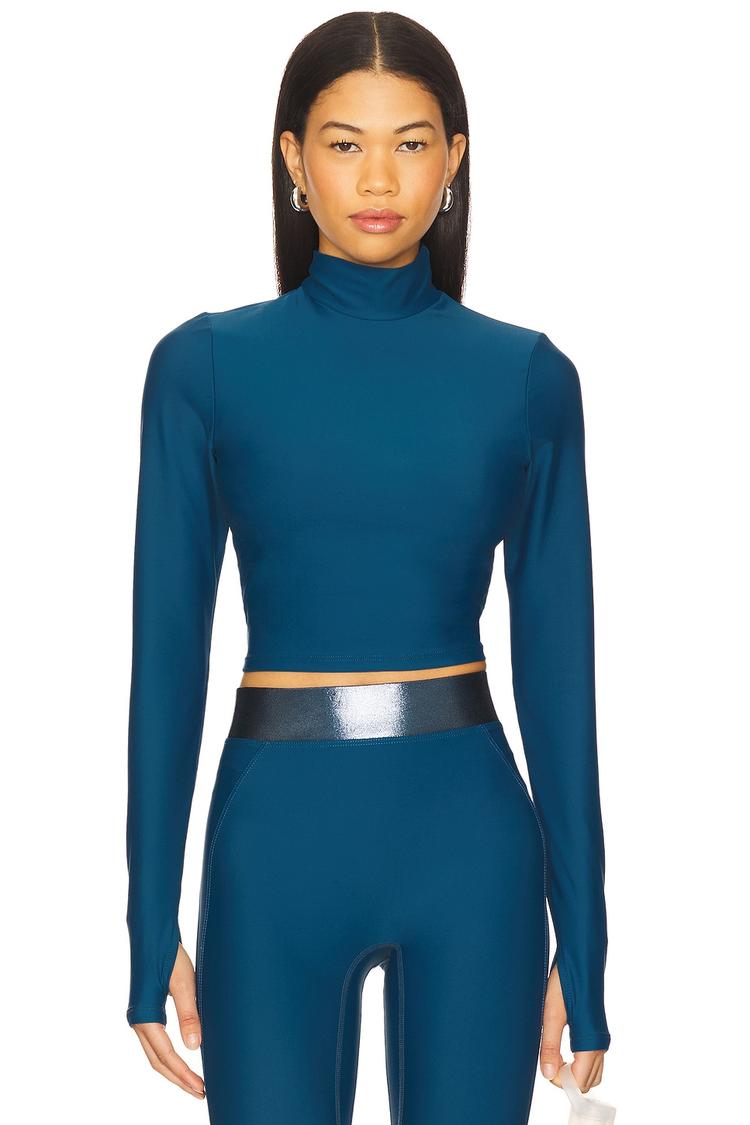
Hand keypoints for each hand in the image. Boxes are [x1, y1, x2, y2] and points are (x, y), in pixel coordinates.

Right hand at [130, 942, 204, 1098]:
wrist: (153, 934)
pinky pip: (156, 1043)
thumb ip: (189, 1014)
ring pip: (156, 1054)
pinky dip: (169, 1056)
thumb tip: (194, 1046)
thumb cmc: (168, 955)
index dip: (184, 1075)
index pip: (166, 1056)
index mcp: (145, 1016)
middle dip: (179, 1079)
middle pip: (158, 1061)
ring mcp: (141, 1016)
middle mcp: (139, 1020)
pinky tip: (183, 1058)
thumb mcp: (184, 982)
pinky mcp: (146, 1010)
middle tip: (201, 1092)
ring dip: (173, 1070)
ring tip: (194, 1082)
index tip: (201, 1088)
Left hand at [539, 961, 604, 1091]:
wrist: (579, 962)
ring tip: (554, 1056)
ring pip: (592, 1073)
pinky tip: (562, 1050)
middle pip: (587, 1082)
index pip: (579, 1082)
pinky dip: (579, 1064)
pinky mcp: (596, 1033)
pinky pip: (592, 1061)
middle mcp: (599, 1045)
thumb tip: (548, 1074)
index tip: (545, 1067)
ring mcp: (600, 1040)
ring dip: (573, 1073)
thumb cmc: (565, 984)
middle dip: (567, 1080)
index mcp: (590, 1043)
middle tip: (548, 1062)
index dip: (560, 1081)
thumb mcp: (551, 1014)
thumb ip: (550, 1046)